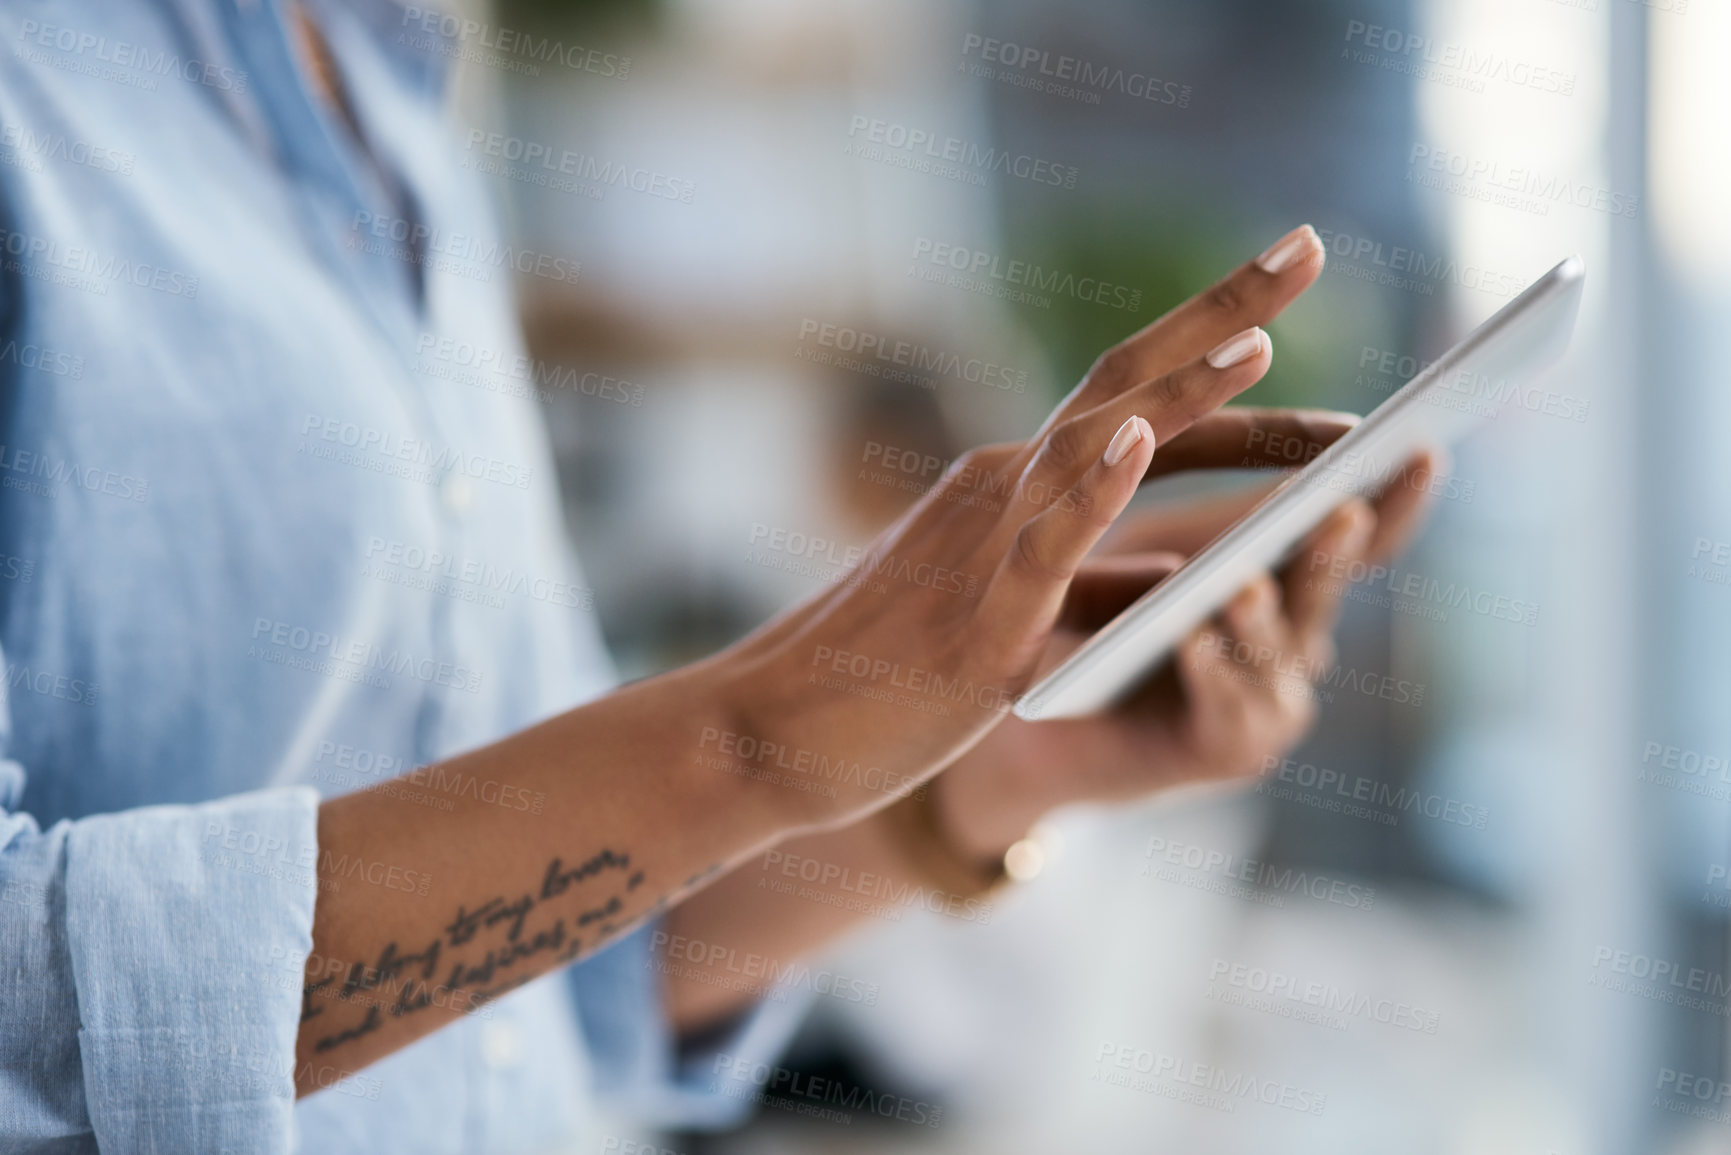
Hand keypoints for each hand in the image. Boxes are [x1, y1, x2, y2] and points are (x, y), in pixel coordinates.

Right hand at [709, 225, 1349, 834]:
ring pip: (1090, 448)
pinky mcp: (973, 625)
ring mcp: (982, 551)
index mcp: (1008, 486)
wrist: (770, 731)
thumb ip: (1096, 586)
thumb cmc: (886, 673)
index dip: (1210, 331)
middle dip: (1222, 314)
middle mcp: (999, 492)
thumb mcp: (1007, 613)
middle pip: (1124, 384)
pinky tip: (1136, 442)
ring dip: (1180, 392)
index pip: (1124, 389)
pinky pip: (1038, 548)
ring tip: (1263, 336)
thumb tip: (1181, 575)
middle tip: (1309, 244)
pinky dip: (1089, 490)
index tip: (1287, 280)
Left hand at [929, 453, 1439, 861]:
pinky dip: (1210, 670)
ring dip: (1263, 614)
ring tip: (1244, 582)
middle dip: (1337, 547)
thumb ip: (1211, 503)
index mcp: (1282, 572)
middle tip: (1346, 507)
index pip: (1352, 528)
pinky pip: (1225, 709)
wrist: (1037, 726)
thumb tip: (1255, 389)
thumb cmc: (1098, 617)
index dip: (1390, 495)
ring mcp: (1263, 698)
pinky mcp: (1219, 749)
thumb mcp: (1156, 538)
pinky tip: (1192, 636)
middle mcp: (1290, 637)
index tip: (1422, 443)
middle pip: (1324, 585)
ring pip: (1275, 650)